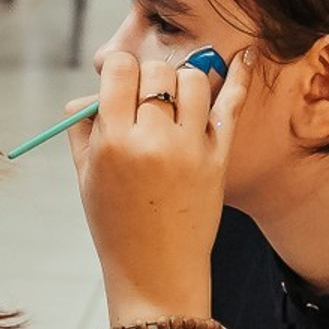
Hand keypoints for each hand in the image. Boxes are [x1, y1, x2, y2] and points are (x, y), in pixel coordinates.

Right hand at [68, 44, 250, 321]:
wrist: (156, 272)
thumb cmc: (115, 224)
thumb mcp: (86, 178)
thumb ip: (83, 130)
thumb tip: (86, 95)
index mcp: (113, 142)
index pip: (120, 70)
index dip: (118, 67)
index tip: (119, 79)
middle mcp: (153, 140)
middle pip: (158, 71)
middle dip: (149, 76)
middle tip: (146, 99)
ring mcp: (190, 149)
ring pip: (194, 81)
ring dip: (183, 81)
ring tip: (176, 100)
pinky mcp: (218, 160)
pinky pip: (231, 106)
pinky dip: (240, 77)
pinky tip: (245, 57)